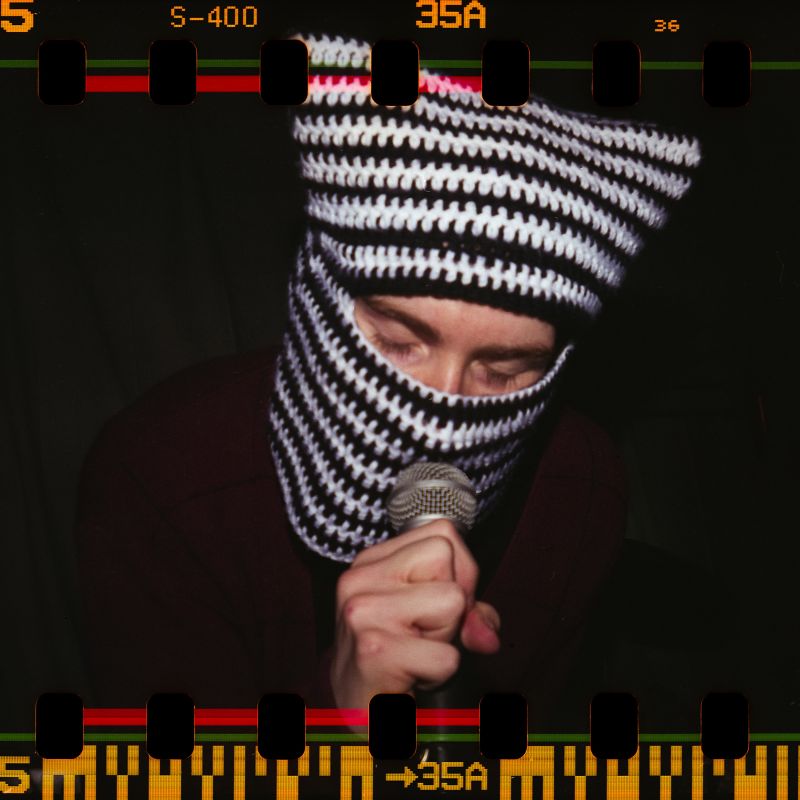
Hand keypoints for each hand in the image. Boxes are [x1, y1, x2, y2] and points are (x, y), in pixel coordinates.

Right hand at [329, 519, 500, 711]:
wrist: (353, 712)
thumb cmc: (396, 659)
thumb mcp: (432, 620)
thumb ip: (468, 609)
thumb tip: (488, 631)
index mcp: (371, 561)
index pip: (443, 533)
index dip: (459, 572)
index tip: (436, 607)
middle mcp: (359, 578)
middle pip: (446, 557)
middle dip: (453, 601)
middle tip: (424, 633)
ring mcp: (362, 611)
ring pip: (451, 601)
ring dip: (446, 638)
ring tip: (416, 652)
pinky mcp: (373, 650)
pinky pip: (446, 655)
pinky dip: (440, 672)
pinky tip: (411, 675)